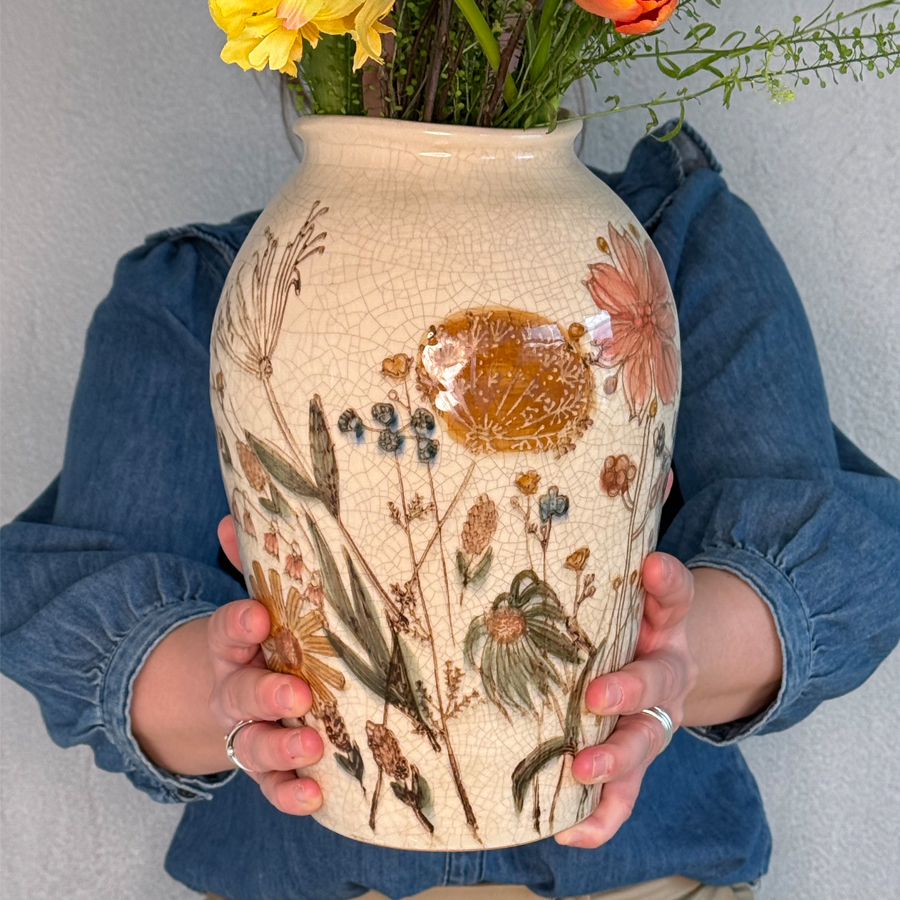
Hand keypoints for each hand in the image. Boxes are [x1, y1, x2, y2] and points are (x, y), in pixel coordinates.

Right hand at [209, 515, 324, 814]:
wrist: (235, 696)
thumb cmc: (261, 641)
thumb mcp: (255, 605)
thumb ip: (249, 564)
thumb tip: (231, 517)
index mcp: (233, 646)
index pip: (227, 631)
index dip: (239, 624)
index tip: (258, 616)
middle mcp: (235, 690)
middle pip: (241, 693)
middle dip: (265, 693)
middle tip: (297, 692)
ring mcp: (249, 731)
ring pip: (254, 743)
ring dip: (280, 745)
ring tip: (311, 744)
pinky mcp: (268, 765)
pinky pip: (273, 784)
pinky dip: (290, 792)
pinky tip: (315, 795)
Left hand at [555, 551, 697, 847]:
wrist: (674, 660)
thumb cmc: (638, 613)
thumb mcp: (643, 575)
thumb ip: (635, 524)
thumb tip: (642, 460)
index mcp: (664, 620)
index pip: (673, 595)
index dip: (666, 583)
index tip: (649, 565)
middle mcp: (662, 671)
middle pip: (656, 683)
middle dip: (631, 687)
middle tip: (601, 692)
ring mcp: (650, 720)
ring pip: (641, 744)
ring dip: (614, 758)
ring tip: (582, 768)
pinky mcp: (634, 758)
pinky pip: (624, 794)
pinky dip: (603, 814)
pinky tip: (571, 831)